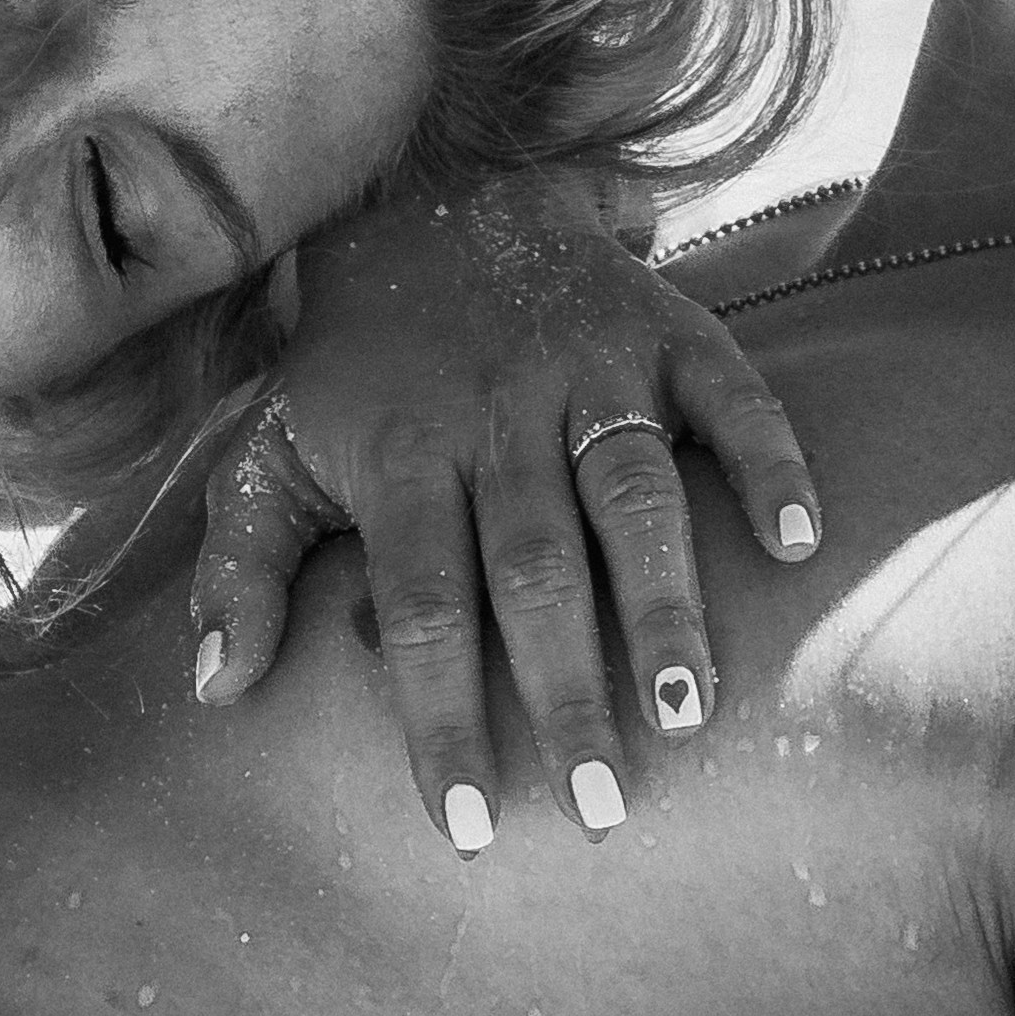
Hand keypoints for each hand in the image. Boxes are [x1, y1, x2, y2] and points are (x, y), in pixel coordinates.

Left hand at [189, 181, 819, 848]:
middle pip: (534, 569)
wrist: (432, 190)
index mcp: (400, 456)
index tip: (465, 825)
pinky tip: (798, 545)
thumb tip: (216, 692)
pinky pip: (730, 393)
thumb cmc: (354, 366)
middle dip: (567, 692)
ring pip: (635, 494)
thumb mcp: (271, 450)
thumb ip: (239, 569)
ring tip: (693, 712)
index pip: (419, 606)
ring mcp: (589, 369)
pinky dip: (769, 462)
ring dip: (668, 602)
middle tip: (600, 806)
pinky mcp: (665, 328)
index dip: (441, 715)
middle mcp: (497, 415)